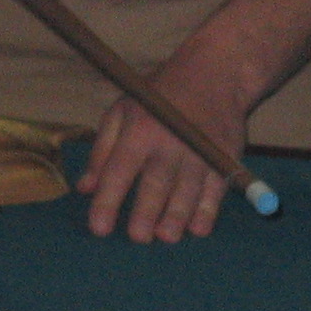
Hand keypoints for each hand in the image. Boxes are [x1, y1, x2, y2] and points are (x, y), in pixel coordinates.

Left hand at [78, 53, 251, 243]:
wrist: (215, 73)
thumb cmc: (160, 97)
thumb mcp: (122, 111)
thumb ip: (102, 151)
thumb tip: (85, 188)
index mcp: (140, 129)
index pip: (119, 170)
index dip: (107, 201)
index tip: (98, 228)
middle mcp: (170, 140)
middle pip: (156, 183)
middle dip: (146, 212)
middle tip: (138, 238)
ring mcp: (200, 149)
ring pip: (188, 189)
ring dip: (177, 216)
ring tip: (166, 237)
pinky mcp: (225, 155)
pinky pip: (216, 188)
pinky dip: (209, 210)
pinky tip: (197, 228)